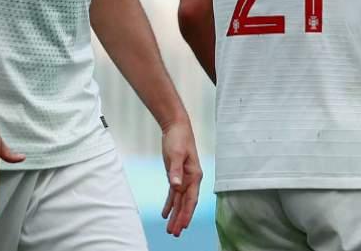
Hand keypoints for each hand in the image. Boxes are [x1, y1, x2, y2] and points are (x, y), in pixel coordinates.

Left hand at [159, 119, 201, 237]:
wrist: (176, 127)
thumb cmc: (179, 138)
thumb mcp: (176, 154)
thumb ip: (175, 171)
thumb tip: (176, 186)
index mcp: (194, 175)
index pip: (190, 200)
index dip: (186, 214)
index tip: (182, 226)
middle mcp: (191, 180)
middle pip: (185, 204)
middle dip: (180, 219)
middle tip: (174, 234)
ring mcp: (184, 178)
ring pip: (179, 201)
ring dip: (175, 215)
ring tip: (170, 229)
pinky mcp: (176, 176)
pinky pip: (174, 194)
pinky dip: (170, 204)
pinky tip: (165, 214)